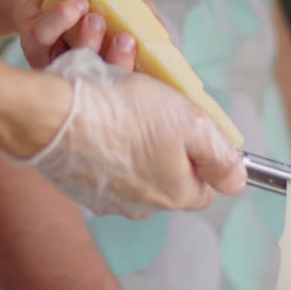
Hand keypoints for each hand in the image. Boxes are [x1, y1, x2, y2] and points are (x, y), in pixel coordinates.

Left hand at [11, 0, 159, 69]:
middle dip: (117, 62)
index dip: (145, 81)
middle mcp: (83, 73)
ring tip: (96, 18)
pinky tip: (77, 5)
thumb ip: (147, 17)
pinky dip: (61, 18)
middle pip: (102, 80)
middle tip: (127, 40)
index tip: (159, 67)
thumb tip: (168, 41)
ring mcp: (57, 62)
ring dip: (87, 40)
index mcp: (109, 70)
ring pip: (73, 60)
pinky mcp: (33, 43)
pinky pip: (44, 35)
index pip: (130, 84)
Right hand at [23, 49, 244, 218]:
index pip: (206, 183)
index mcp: (174, 194)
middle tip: (152, 95)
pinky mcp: (75, 182)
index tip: (190, 120)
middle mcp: (140, 204)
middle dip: (164, 127)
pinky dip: (102, 130)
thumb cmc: (122, 114)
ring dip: (132, 120)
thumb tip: (239, 180)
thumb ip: (220, 154)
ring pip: (132, 155)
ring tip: (120, 85)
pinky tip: (96, 104)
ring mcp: (105, 197)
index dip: (203, 150)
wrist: (51, 118)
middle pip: (168, 166)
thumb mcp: (190, 121)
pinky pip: (100, 155)